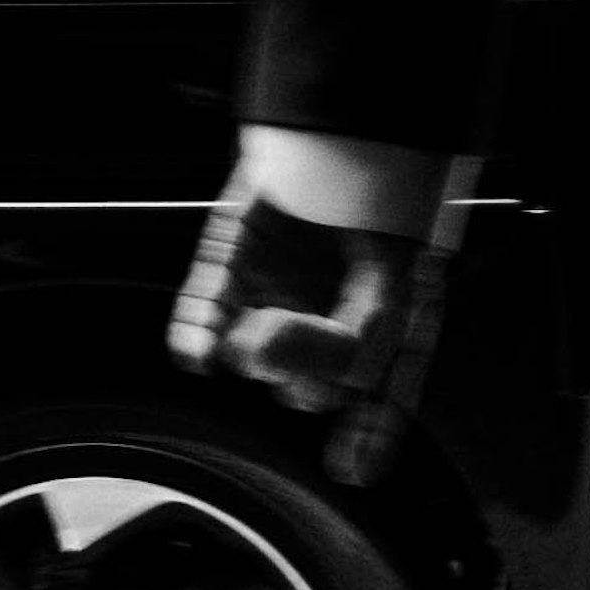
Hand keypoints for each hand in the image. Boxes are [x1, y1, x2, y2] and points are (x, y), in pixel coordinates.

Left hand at [167, 155, 452, 483]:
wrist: (333, 120)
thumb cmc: (381, 194)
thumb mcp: (393, 283)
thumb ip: (353, 343)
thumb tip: (289, 373)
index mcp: (391, 315)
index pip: (386, 391)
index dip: (371, 433)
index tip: (352, 469)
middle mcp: (333, 309)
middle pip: (315, 384)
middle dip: (304, 374)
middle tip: (297, 342)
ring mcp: (280, 289)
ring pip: (259, 360)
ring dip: (255, 354)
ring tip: (258, 331)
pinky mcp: (230, 266)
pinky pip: (203, 317)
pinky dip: (195, 335)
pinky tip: (196, 353)